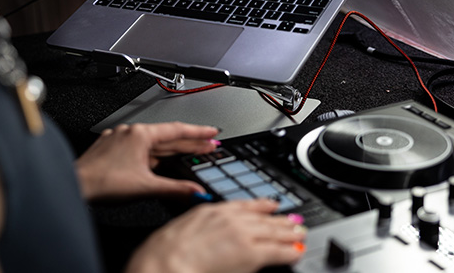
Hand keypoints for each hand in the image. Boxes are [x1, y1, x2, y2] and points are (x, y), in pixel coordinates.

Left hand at [75, 121, 219, 200]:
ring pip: (153, 143)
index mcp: (141, 135)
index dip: (198, 132)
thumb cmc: (103, 182)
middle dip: (189, 142)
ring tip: (189, 153)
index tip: (211, 132)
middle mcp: (131, 132)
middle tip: (208, 145)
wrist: (76, 186)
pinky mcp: (113, 148)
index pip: (177, 130)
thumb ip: (174, 188)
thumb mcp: (146, 187)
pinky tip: (158, 161)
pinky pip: (139, 148)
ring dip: (171, 148)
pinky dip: (153, 154)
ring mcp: (121, 139)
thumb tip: (194, 191)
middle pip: (167, 137)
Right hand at [124, 199, 306, 272]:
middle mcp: (233, 219)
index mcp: (216, 209)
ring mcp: (243, 235)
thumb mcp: (189, 223)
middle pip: (264, 217)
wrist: (167, 261)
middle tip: (294, 220)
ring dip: (288, 233)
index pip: (247, 204)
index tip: (272, 206)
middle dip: (281, 220)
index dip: (263, 206)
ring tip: (299, 233)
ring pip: (273, 231)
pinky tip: (295, 251)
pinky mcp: (251, 254)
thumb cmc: (169, 248)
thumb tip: (216, 231)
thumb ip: (207, 222)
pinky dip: (288, 251)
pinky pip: (276, 251)